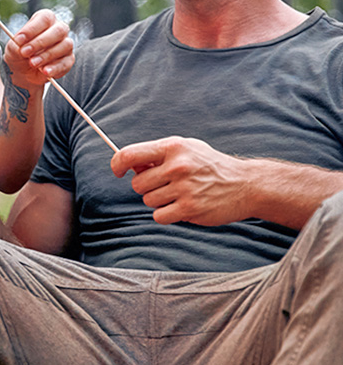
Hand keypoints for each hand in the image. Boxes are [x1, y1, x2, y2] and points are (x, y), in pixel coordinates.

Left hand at [4, 9, 73, 86]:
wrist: (23, 73)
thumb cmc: (19, 54)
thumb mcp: (13, 48)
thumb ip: (17, 45)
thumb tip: (21, 44)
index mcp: (45, 20)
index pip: (45, 18)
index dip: (32, 29)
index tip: (19, 40)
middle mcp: (58, 29)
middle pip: (58, 30)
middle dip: (40, 42)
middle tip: (25, 52)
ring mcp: (66, 45)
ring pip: (65, 45)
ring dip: (47, 55)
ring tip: (32, 63)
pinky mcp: (68, 60)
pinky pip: (66, 62)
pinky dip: (54, 68)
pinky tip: (44, 71)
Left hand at [110, 136, 248, 225]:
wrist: (247, 184)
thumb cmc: (211, 166)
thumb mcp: (187, 150)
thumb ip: (158, 155)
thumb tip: (129, 166)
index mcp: (173, 147)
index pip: (130, 154)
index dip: (117, 164)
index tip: (118, 171)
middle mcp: (177, 166)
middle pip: (137, 184)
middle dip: (147, 187)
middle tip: (167, 185)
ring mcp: (184, 188)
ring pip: (148, 201)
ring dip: (159, 201)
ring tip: (181, 194)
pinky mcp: (190, 209)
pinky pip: (159, 216)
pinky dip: (167, 214)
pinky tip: (183, 206)